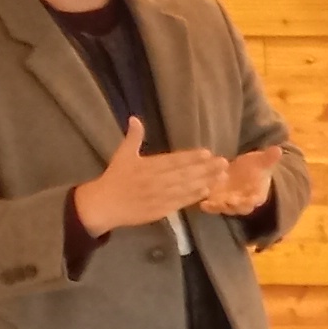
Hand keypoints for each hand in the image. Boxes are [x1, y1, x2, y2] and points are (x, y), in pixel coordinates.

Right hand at [73, 117, 225, 234]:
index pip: (174, 161)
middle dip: (205, 168)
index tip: (207, 153)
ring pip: (185, 188)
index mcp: (148, 166)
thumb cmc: (115, 178)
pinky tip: (206, 190)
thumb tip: (135, 118)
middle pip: (184, 174)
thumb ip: (134, 137)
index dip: (191, 157)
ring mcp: (159, 196)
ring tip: (221, 176)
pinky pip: (179, 203)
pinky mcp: (160, 210)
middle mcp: (156, 181)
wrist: (103, 205)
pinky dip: (193, 197)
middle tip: (224, 163)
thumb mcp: (123, 155)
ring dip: (205, 181)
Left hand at [199, 144, 284, 215]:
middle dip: (234, 206)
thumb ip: (269, 158)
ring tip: (210, 203)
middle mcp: (244, 202)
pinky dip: (208, 206)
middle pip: (240, 208)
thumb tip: (278, 149)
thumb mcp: (261, 161)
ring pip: (225, 208)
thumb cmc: (254, 167)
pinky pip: (212, 206)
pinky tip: (201, 202)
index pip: (256, 200)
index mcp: (258, 194)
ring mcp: (229, 202)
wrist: (242, 172)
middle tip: (228, 202)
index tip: (249, 200)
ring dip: (218, 207)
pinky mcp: (217, 201)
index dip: (252, 201)